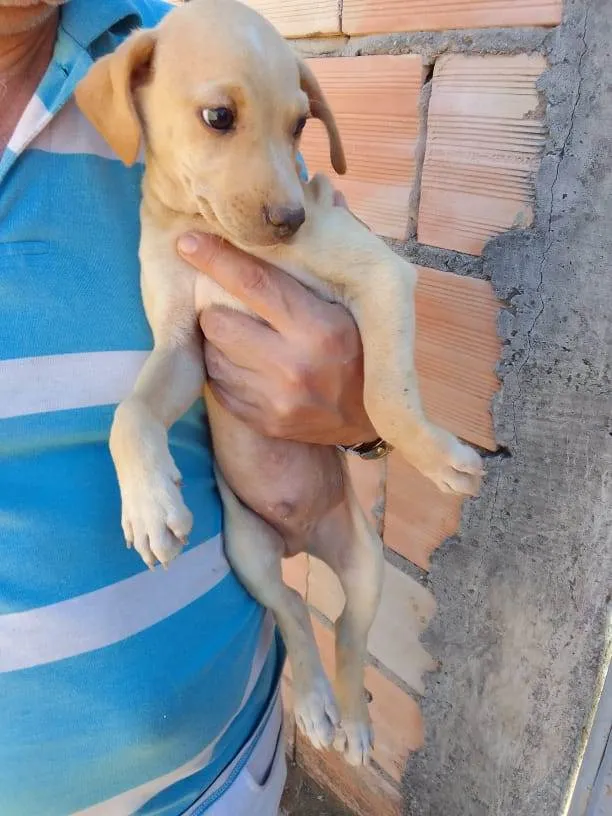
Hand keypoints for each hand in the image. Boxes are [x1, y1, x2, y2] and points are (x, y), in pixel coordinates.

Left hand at [177, 234, 375, 445]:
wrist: (371, 419)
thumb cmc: (362, 348)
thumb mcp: (356, 303)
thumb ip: (330, 251)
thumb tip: (318, 191)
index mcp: (322, 329)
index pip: (255, 282)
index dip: (216, 257)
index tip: (188, 241)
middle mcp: (295, 366)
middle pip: (219, 320)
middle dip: (216, 307)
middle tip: (229, 305)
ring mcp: (275, 399)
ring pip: (212, 353)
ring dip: (218, 339)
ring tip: (241, 335)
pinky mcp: (262, 421)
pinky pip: (217, 385)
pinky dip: (222, 369)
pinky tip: (244, 364)